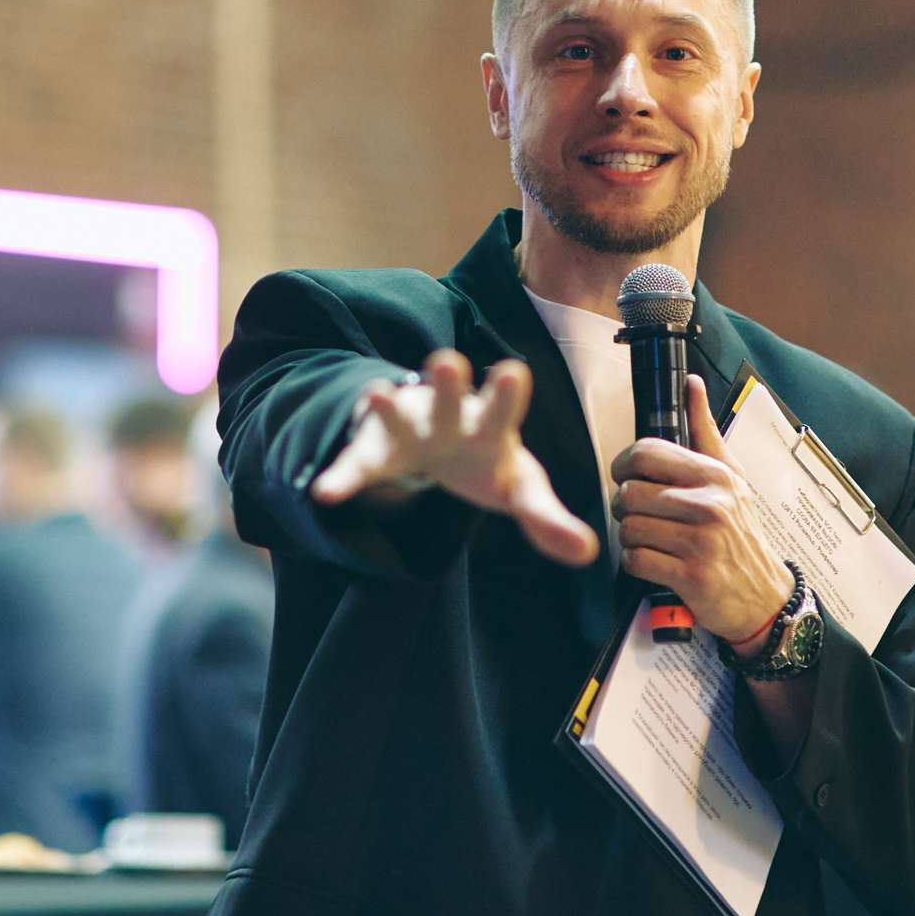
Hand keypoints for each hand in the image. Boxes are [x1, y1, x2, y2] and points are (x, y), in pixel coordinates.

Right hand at [311, 349, 599, 567]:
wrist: (437, 444)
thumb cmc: (486, 460)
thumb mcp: (520, 488)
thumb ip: (548, 518)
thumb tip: (589, 553)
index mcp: (490, 424)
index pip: (502, 408)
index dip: (506, 393)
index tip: (512, 371)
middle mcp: (448, 416)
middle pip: (449, 397)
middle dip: (448, 382)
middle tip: (448, 362)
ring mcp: (408, 428)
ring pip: (397, 412)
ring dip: (389, 403)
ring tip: (379, 393)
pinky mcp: (375, 451)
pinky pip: (357, 465)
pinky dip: (342, 477)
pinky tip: (325, 493)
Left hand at [610, 374, 791, 643]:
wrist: (764, 596)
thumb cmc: (740, 533)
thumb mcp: (730, 476)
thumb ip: (704, 430)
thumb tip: (691, 383)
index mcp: (714, 475)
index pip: (645, 453)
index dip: (624, 466)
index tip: (628, 478)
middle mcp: (709, 504)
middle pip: (628, 493)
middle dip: (626, 509)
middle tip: (643, 517)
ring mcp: (700, 541)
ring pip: (628, 528)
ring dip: (631, 538)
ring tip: (653, 541)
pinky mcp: (691, 576)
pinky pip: (635, 561)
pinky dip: (637, 564)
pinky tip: (656, 563)